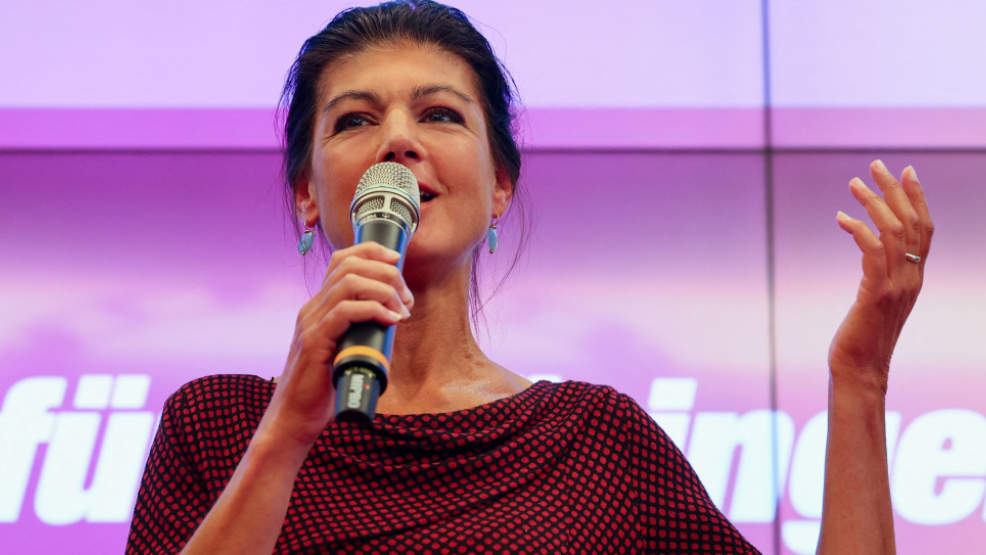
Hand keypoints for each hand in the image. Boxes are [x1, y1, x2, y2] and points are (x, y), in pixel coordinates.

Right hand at [262, 242, 413, 446]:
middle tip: (406, 297)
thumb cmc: (323, 389)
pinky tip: (390, 319)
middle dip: (385, 272)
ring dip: (384, 290)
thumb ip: (362, 331)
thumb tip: (394, 318)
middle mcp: (312, 309)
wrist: (295, 418)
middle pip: (348, 264)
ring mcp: (310, 323)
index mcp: (318, 307)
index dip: (370, 252)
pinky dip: (373, 309)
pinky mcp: (314, 342)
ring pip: (349, 282)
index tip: (397, 260)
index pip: (341, 260)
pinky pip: (345, 311)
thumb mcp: (346, 350)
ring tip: (402, 309)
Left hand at [829, 160, 933, 391]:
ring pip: (893, 233)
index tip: (906, 171)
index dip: (918, 198)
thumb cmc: (862, 337)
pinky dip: (858, 231)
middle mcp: (912, 279)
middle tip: (875, 166)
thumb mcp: (876, 300)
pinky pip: (872, 253)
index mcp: (915, 278)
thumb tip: (872, 251)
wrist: (861, 370)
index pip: (925, 229)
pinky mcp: (876, 295)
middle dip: (893, 190)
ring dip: (872, 204)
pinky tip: (841, 219)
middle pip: (911, 223)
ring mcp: (896, 287)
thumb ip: (880, 275)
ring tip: (853, 185)